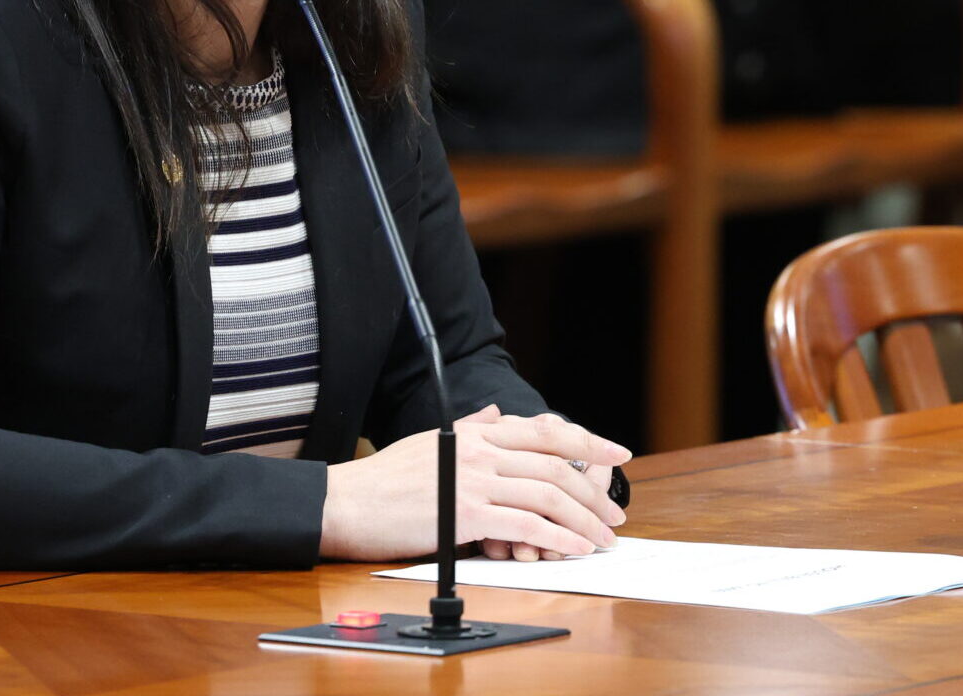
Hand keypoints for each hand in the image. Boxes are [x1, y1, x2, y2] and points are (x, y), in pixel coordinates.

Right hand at [321, 406, 632, 562]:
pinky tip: (573, 549)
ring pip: (546, 495)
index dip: (586, 442)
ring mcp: (473, 481)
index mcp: (474, 433)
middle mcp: (479, 451)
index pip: (543, 432)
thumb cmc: (383, 480)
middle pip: (554, 465)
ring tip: (602, 538)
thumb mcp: (430, 443)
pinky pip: (525, 524)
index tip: (616, 453)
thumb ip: (469, 428)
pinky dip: (557, 537)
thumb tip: (496, 412)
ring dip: (583, 519)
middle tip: (615, 514)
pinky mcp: (465, 514)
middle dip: (593, 491)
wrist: (345, 503)